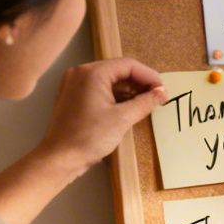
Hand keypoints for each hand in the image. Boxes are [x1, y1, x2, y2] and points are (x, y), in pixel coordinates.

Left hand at [37, 57, 166, 176]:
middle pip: (118, 70)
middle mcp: (81, 72)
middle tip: (157, 97)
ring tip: (145, 103)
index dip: (149, 76)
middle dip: (139, 83)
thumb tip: (162, 93)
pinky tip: (128, 107)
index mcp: (92, 73)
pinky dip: (115, 96)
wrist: (59, 158)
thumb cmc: (89, 137)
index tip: (163, 90)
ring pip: (109, 80)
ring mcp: (74, 84)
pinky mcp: (73, 96)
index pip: (128, 65)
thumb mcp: (122, 119)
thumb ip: (145, 102)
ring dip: (128, 90)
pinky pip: (99, 89)